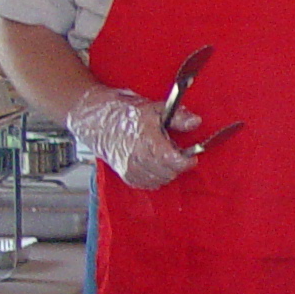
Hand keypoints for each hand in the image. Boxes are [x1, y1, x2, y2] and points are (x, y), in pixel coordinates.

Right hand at [66, 84, 200, 190]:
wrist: (98, 122)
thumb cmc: (125, 114)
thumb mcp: (155, 109)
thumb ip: (178, 118)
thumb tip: (195, 122)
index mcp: (148, 141)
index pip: (175, 161)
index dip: (187, 161)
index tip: (191, 156)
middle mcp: (139, 159)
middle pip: (170, 172)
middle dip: (177, 164)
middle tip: (174, 152)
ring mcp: (131, 169)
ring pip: (161, 180)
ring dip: (166, 171)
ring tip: (162, 156)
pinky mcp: (127, 176)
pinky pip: (149, 184)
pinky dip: (155, 177)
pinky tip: (153, 164)